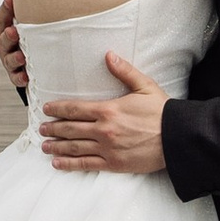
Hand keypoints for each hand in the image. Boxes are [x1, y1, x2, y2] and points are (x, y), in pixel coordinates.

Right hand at [0, 0, 28, 100]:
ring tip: (22, 56)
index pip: (2, 17)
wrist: (35, 58)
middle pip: (2, 39)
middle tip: (14, 31)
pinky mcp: (19, 75)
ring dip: (14, 57)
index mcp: (6, 26)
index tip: (11, 1)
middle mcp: (6, 43)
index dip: (5, 10)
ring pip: (9, 59)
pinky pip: (17, 78)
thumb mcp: (20, 11)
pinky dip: (21, 77)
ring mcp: (11, 60)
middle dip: (7, 36)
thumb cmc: (25, 30)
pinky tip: (26, 75)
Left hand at [39, 52, 168, 176]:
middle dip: (53, 128)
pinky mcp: (113, 164)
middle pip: (70, 129)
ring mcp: (107, 148)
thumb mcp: (145, 86)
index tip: (47, 109)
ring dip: (57, 146)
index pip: (75, 108)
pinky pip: (86, 164)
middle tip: (42, 128)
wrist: (177, 138)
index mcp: (108, 110)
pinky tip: (58, 163)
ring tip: (44, 145)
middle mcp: (103, 130)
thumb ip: (124, 71)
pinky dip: (70, 164)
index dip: (59, 108)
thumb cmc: (162, 112)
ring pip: (75, 147)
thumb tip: (109, 55)